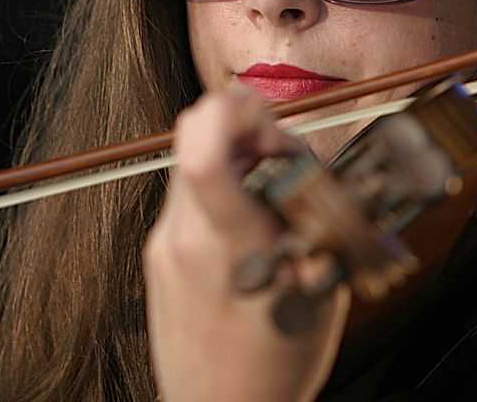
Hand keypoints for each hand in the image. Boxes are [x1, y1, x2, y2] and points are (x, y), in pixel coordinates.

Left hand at [144, 85, 350, 401]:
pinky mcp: (157, 250)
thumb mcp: (319, 293)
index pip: (202, 153)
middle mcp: (183, 237)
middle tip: (282, 151)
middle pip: (195, 141)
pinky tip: (249, 219)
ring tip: (272, 190)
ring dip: (231, 155)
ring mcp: (164, 243)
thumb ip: (313, 223)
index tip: (261, 109)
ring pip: (188, 163)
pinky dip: (218, 187)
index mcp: (227, 247)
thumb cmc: (273, 366)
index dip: (229, 112)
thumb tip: (313, 167)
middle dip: (243, 126)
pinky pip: (185, 195)